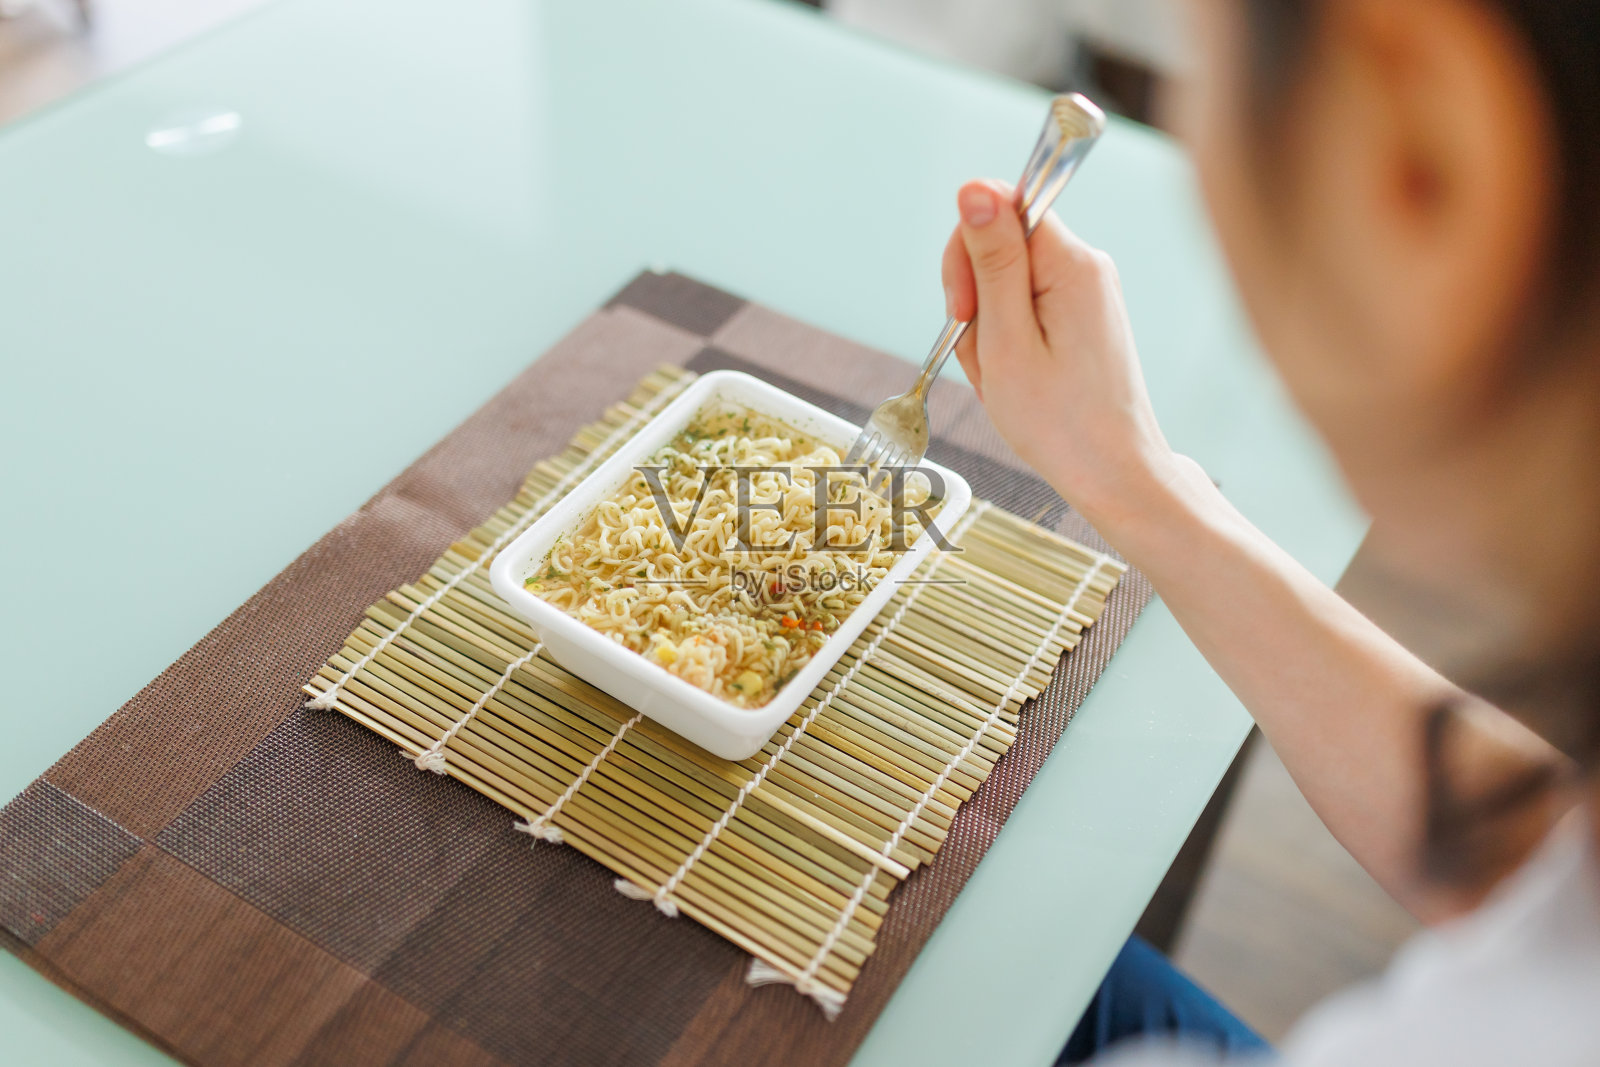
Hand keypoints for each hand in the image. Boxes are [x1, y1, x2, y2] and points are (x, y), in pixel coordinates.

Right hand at [942, 179, 1178, 530]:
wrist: (1114, 474)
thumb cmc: (1060, 422)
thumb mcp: (1007, 340)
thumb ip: (991, 260)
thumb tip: (975, 187)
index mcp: (1072, 264)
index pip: (1000, 208)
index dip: (967, 254)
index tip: (965, 310)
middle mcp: (1088, 265)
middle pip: (1001, 246)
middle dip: (975, 298)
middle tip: (986, 356)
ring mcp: (1088, 290)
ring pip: (1007, 283)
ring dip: (989, 329)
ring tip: (1006, 376)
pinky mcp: (1084, 314)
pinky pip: (1026, 308)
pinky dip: (1009, 341)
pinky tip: (1018, 377)